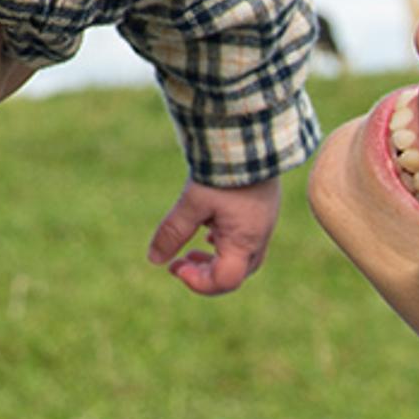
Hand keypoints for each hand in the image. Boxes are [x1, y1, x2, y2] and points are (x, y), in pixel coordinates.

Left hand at [147, 175, 283, 296]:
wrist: (250, 137)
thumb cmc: (223, 172)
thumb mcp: (192, 203)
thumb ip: (173, 232)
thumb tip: (154, 259)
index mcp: (244, 241)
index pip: (225, 281)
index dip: (198, 282)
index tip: (175, 265)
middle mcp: (259, 237)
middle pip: (236, 274)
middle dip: (206, 274)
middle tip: (180, 262)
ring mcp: (263, 224)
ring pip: (242, 257)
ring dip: (215, 259)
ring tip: (192, 249)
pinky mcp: (262, 210)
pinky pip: (246, 238)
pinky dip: (225, 242)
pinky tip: (209, 228)